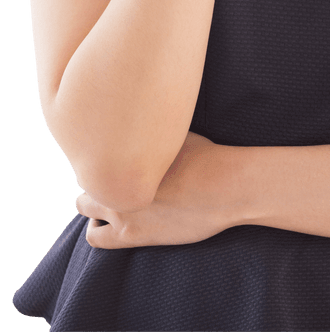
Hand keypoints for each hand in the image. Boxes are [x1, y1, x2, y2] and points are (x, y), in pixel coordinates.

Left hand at [75, 131, 245, 248]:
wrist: (221, 188)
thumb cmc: (205, 155)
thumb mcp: (175, 131)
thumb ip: (152, 130)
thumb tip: (148, 116)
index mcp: (123, 150)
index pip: (94, 149)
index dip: (103, 153)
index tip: (114, 157)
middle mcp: (115, 177)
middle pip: (84, 174)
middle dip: (95, 174)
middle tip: (113, 177)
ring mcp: (119, 208)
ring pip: (82, 206)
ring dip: (93, 203)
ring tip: (113, 201)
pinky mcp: (129, 236)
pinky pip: (95, 238)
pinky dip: (98, 230)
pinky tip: (117, 224)